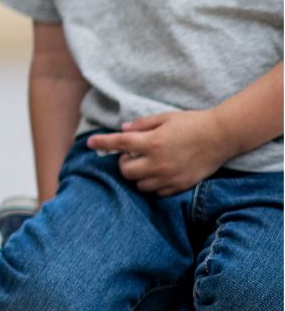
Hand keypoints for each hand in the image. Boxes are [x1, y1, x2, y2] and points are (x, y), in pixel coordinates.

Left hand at [86, 110, 231, 195]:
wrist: (222, 137)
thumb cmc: (192, 123)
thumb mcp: (164, 118)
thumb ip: (141, 125)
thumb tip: (123, 129)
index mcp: (152, 142)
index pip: (118, 143)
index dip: (101, 143)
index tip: (89, 143)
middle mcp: (158, 162)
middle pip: (125, 170)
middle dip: (124, 162)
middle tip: (132, 154)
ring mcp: (169, 176)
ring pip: (139, 184)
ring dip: (137, 174)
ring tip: (147, 163)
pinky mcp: (180, 185)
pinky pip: (157, 192)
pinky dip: (152, 184)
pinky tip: (159, 173)